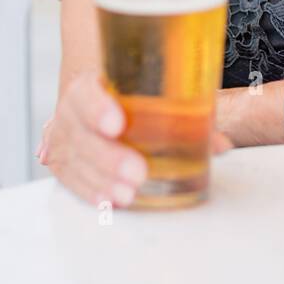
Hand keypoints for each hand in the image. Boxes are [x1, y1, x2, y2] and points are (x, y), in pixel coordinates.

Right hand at [37, 71, 233, 206]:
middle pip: (79, 133)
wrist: (97, 97)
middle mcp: (71, 110)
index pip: (85, 91)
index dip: (97, 107)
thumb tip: (221, 145)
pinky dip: (90, 190)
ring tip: (128, 194)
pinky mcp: (62, 161)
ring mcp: (62, 137)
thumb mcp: (155, 94)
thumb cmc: (131, 95)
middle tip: (137, 173)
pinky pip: (70, 178)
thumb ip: (188, 115)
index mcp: (90, 83)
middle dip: (108, 156)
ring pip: (73, 160)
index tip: (117, 124)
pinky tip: (108, 200)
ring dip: (101, 180)